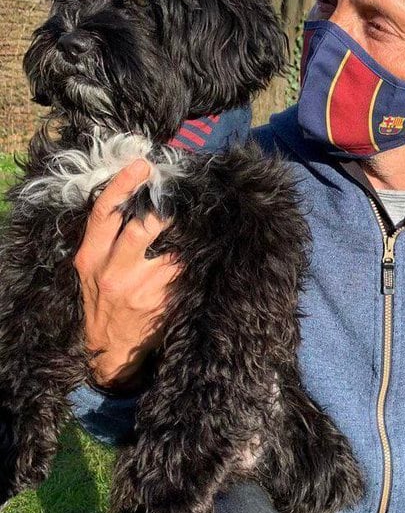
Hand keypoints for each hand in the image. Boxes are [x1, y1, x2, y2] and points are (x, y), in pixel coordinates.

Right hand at [74, 159, 180, 389]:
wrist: (108, 347)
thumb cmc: (101, 300)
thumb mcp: (91, 268)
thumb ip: (106, 239)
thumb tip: (136, 202)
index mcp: (90, 257)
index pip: (103, 213)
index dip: (123, 185)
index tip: (142, 165)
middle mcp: (112, 271)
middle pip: (140, 228)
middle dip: (162, 208)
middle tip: (179, 192)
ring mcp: (139, 287)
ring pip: (171, 250)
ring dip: (188, 233)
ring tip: (202, 216)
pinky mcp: (161, 301)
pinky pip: (184, 271)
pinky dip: (196, 258)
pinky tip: (207, 248)